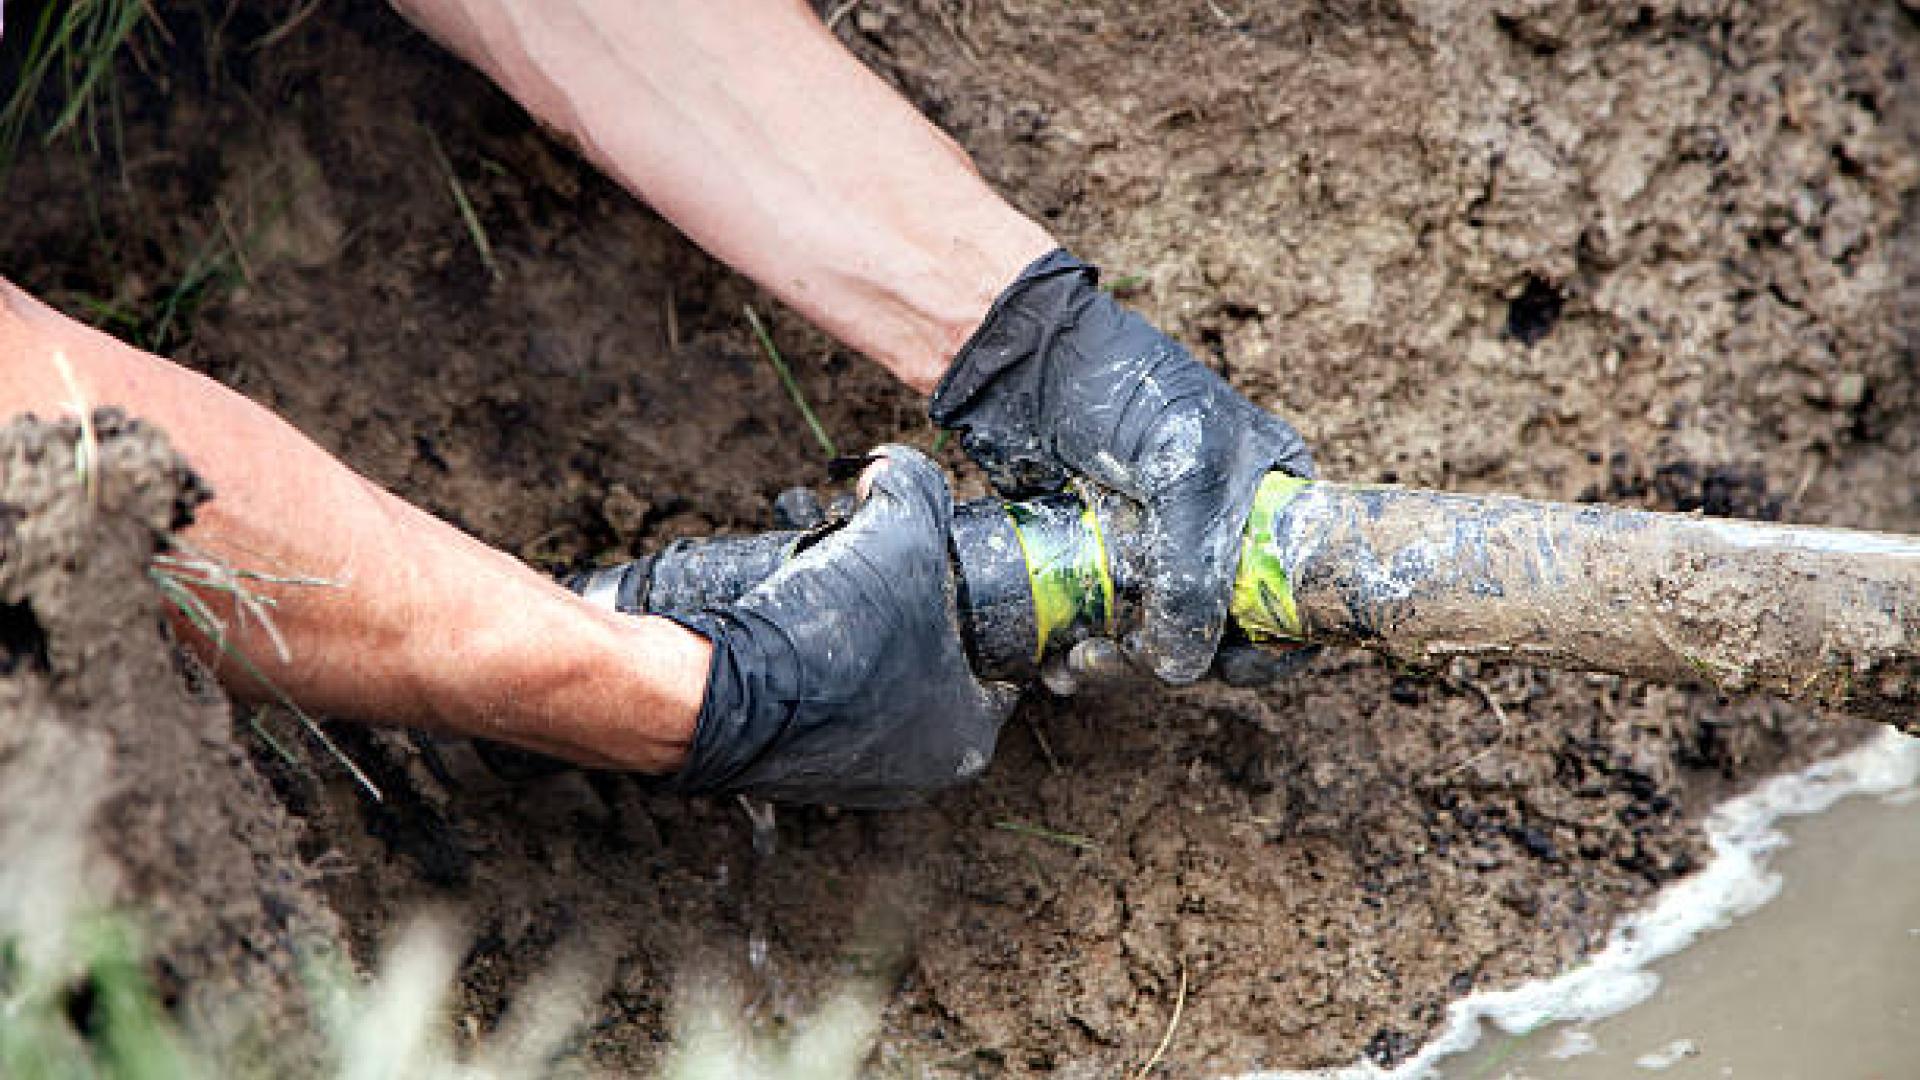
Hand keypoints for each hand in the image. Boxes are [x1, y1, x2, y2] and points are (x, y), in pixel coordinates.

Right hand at [664, 446, 1015, 804]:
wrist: (718, 693)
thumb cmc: (830, 634)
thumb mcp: (899, 534)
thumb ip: (915, 487)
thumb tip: (892, 469)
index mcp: (967, 735)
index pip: (999, 665)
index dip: (980, 608)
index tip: (952, 573)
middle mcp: (918, 770)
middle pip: (934, 670)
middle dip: (912, 617)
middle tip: (885, 574)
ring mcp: (854, 779)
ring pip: (877, 688)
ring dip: (862, 643)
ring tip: (835, 595)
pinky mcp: (796, 772)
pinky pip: (824, 708)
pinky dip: (817, 671)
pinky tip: (799, 632)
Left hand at [930, 250, 1314, 684]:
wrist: (1023, 362)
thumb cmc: (1124, 391)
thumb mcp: (1187, 474)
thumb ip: (1196, 573)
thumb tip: (1179, 667)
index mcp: (1276, 501)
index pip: (1300, 597)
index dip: (1274, 647)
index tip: (1228, 666)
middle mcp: (1225, 532)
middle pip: (1225, 633)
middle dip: (1178, 660)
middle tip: (1124, 658)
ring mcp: (1162, 550)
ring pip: (1162, 641)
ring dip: (1124, 666)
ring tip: (1076, 664)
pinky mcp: (1102, 563)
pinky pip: (1110, 631)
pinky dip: (1089, 657)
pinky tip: (1058, 663)